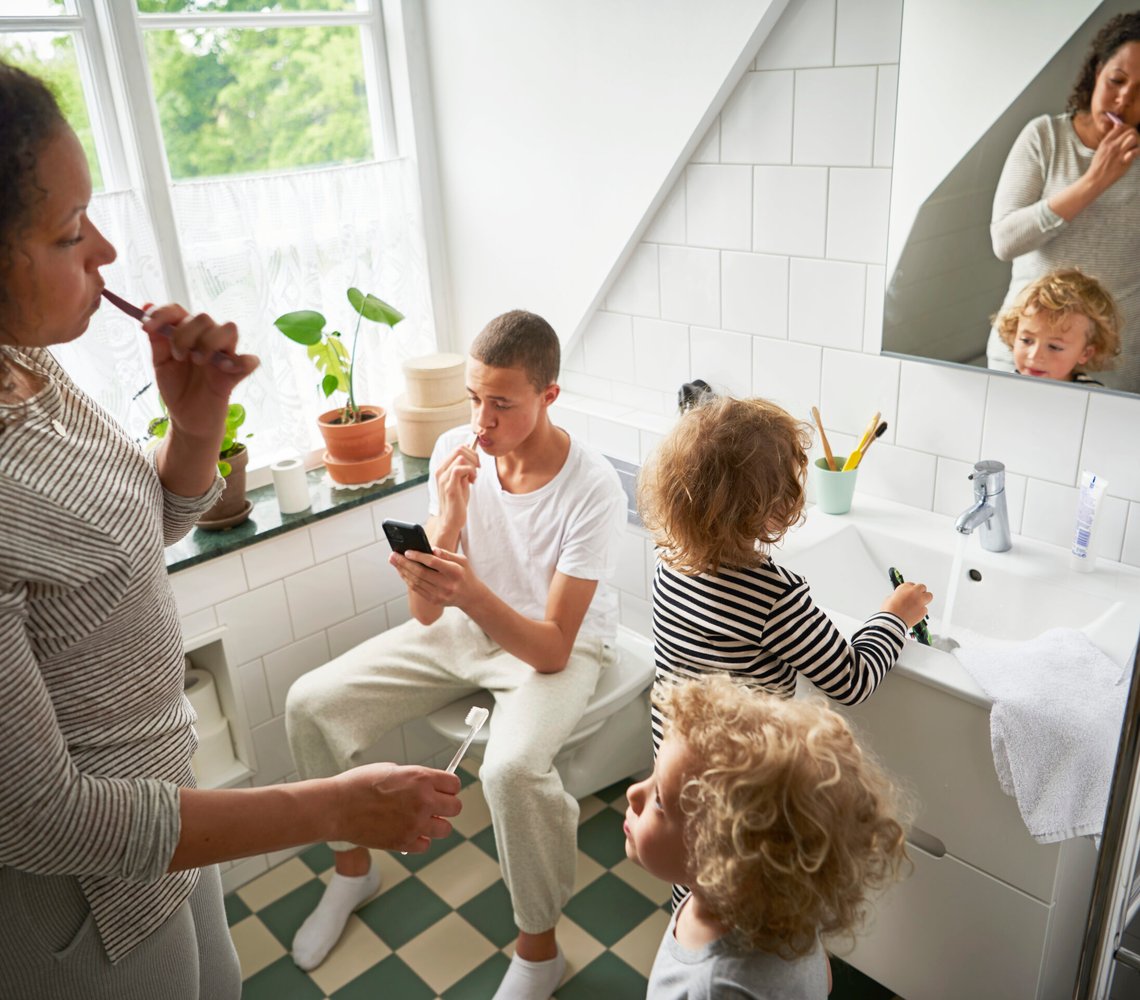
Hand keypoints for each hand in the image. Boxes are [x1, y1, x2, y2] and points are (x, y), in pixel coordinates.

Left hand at [143, 304, 259, 448]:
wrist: (187, 420)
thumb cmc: (177, 389)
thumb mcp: (160, 363)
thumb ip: (156, 338)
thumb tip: (146, 307)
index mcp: (188, 334)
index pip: (179, 311)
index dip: (163, 313)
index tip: (146, 327)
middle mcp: (208, 340)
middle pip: (203, 318)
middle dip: (185, 334)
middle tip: (178, 356)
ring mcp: (224, 356)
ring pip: (229, 329)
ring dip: (209, 342)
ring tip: (198, 361)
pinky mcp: (236, 374)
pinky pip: (250, 361)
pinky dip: (242, 361)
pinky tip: (224, 369)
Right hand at [332, 763, 460, 853]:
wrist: (337, 807)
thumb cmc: (358, 785)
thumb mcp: (392, 769)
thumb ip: (414, 779)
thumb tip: (426, 785)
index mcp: (421, 778)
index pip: (454, 784)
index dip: (448, 787)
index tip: (443, 790)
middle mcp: (423, 801)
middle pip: (455, 808)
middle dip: (446, 806)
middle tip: (434, 806)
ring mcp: (415, 824)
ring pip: (445, 829)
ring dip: (435, 825)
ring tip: (420, 821)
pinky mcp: (404, 843)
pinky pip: (425, 845)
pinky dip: (418, 841)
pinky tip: (407, 832)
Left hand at [391, 546, 482, 610]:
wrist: (470, 596)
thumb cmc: (464, 573)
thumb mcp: (461, 560)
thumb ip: (446, 554)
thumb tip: (431, 548)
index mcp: (455, 572)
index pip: (433, 563)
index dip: (418, 556)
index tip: (407, 551)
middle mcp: (448, 585)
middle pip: (421, 573)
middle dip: (404, 563)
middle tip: (393, 555)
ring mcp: (440, 595)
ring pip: (416, 582)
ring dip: (402, 571)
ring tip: (394, 561)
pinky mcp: (434, 600)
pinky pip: (417, 589)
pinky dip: (407, 579)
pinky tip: (401, 571)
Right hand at [434, 443, 478, 536]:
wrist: (451, 520)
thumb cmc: (457, 500)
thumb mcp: (461, 480)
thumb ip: (464, 467)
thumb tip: (472, 454)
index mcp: (443, 468)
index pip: (458, 448)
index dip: (472, 453)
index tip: (477, 465)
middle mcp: (440, 471)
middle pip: (459, 449)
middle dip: (474, 457)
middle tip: (478, 469)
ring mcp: (443, 478)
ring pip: (460, 458)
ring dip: (472, 466)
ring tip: (473, 478)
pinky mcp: (449, 486)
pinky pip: (459, 469)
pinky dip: (470, 472)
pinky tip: (472, 481)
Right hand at [881, 581, 931, 627]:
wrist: (893, 622)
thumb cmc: (889, 610)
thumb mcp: (889, 599)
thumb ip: (897, 596)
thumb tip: (900, 598)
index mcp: (904, 587)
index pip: (911, 584)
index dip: (910, 589)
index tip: (909, 593)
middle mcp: (914, 592)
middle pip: (922, 587)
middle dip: (920, 591)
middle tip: (917, 596)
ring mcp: (920, 601)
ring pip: (929, 596)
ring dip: (925, 598)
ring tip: (920, 603)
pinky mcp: (923, 610)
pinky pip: (925, 609)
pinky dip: (921, 611)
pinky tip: (915, 614)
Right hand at [1086, 120, 1139, 191]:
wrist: (1096, 179)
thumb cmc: (1099, 165)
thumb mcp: (1101, 148)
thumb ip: (1110, 137)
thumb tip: (1118, 125)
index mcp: (1106, 142)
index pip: (1120, 127)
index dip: (1127, 128)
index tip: (1127, 134)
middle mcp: (1113, 146)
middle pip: (1130, 131)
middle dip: (1134, 135)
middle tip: (1133, 142)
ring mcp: (1119, 153)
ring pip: (1133, 138)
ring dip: (1136, 142)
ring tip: (1132, 148)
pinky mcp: (1125, 161)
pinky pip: (1135, 151)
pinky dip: (1136, 152)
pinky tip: (1132, 156)